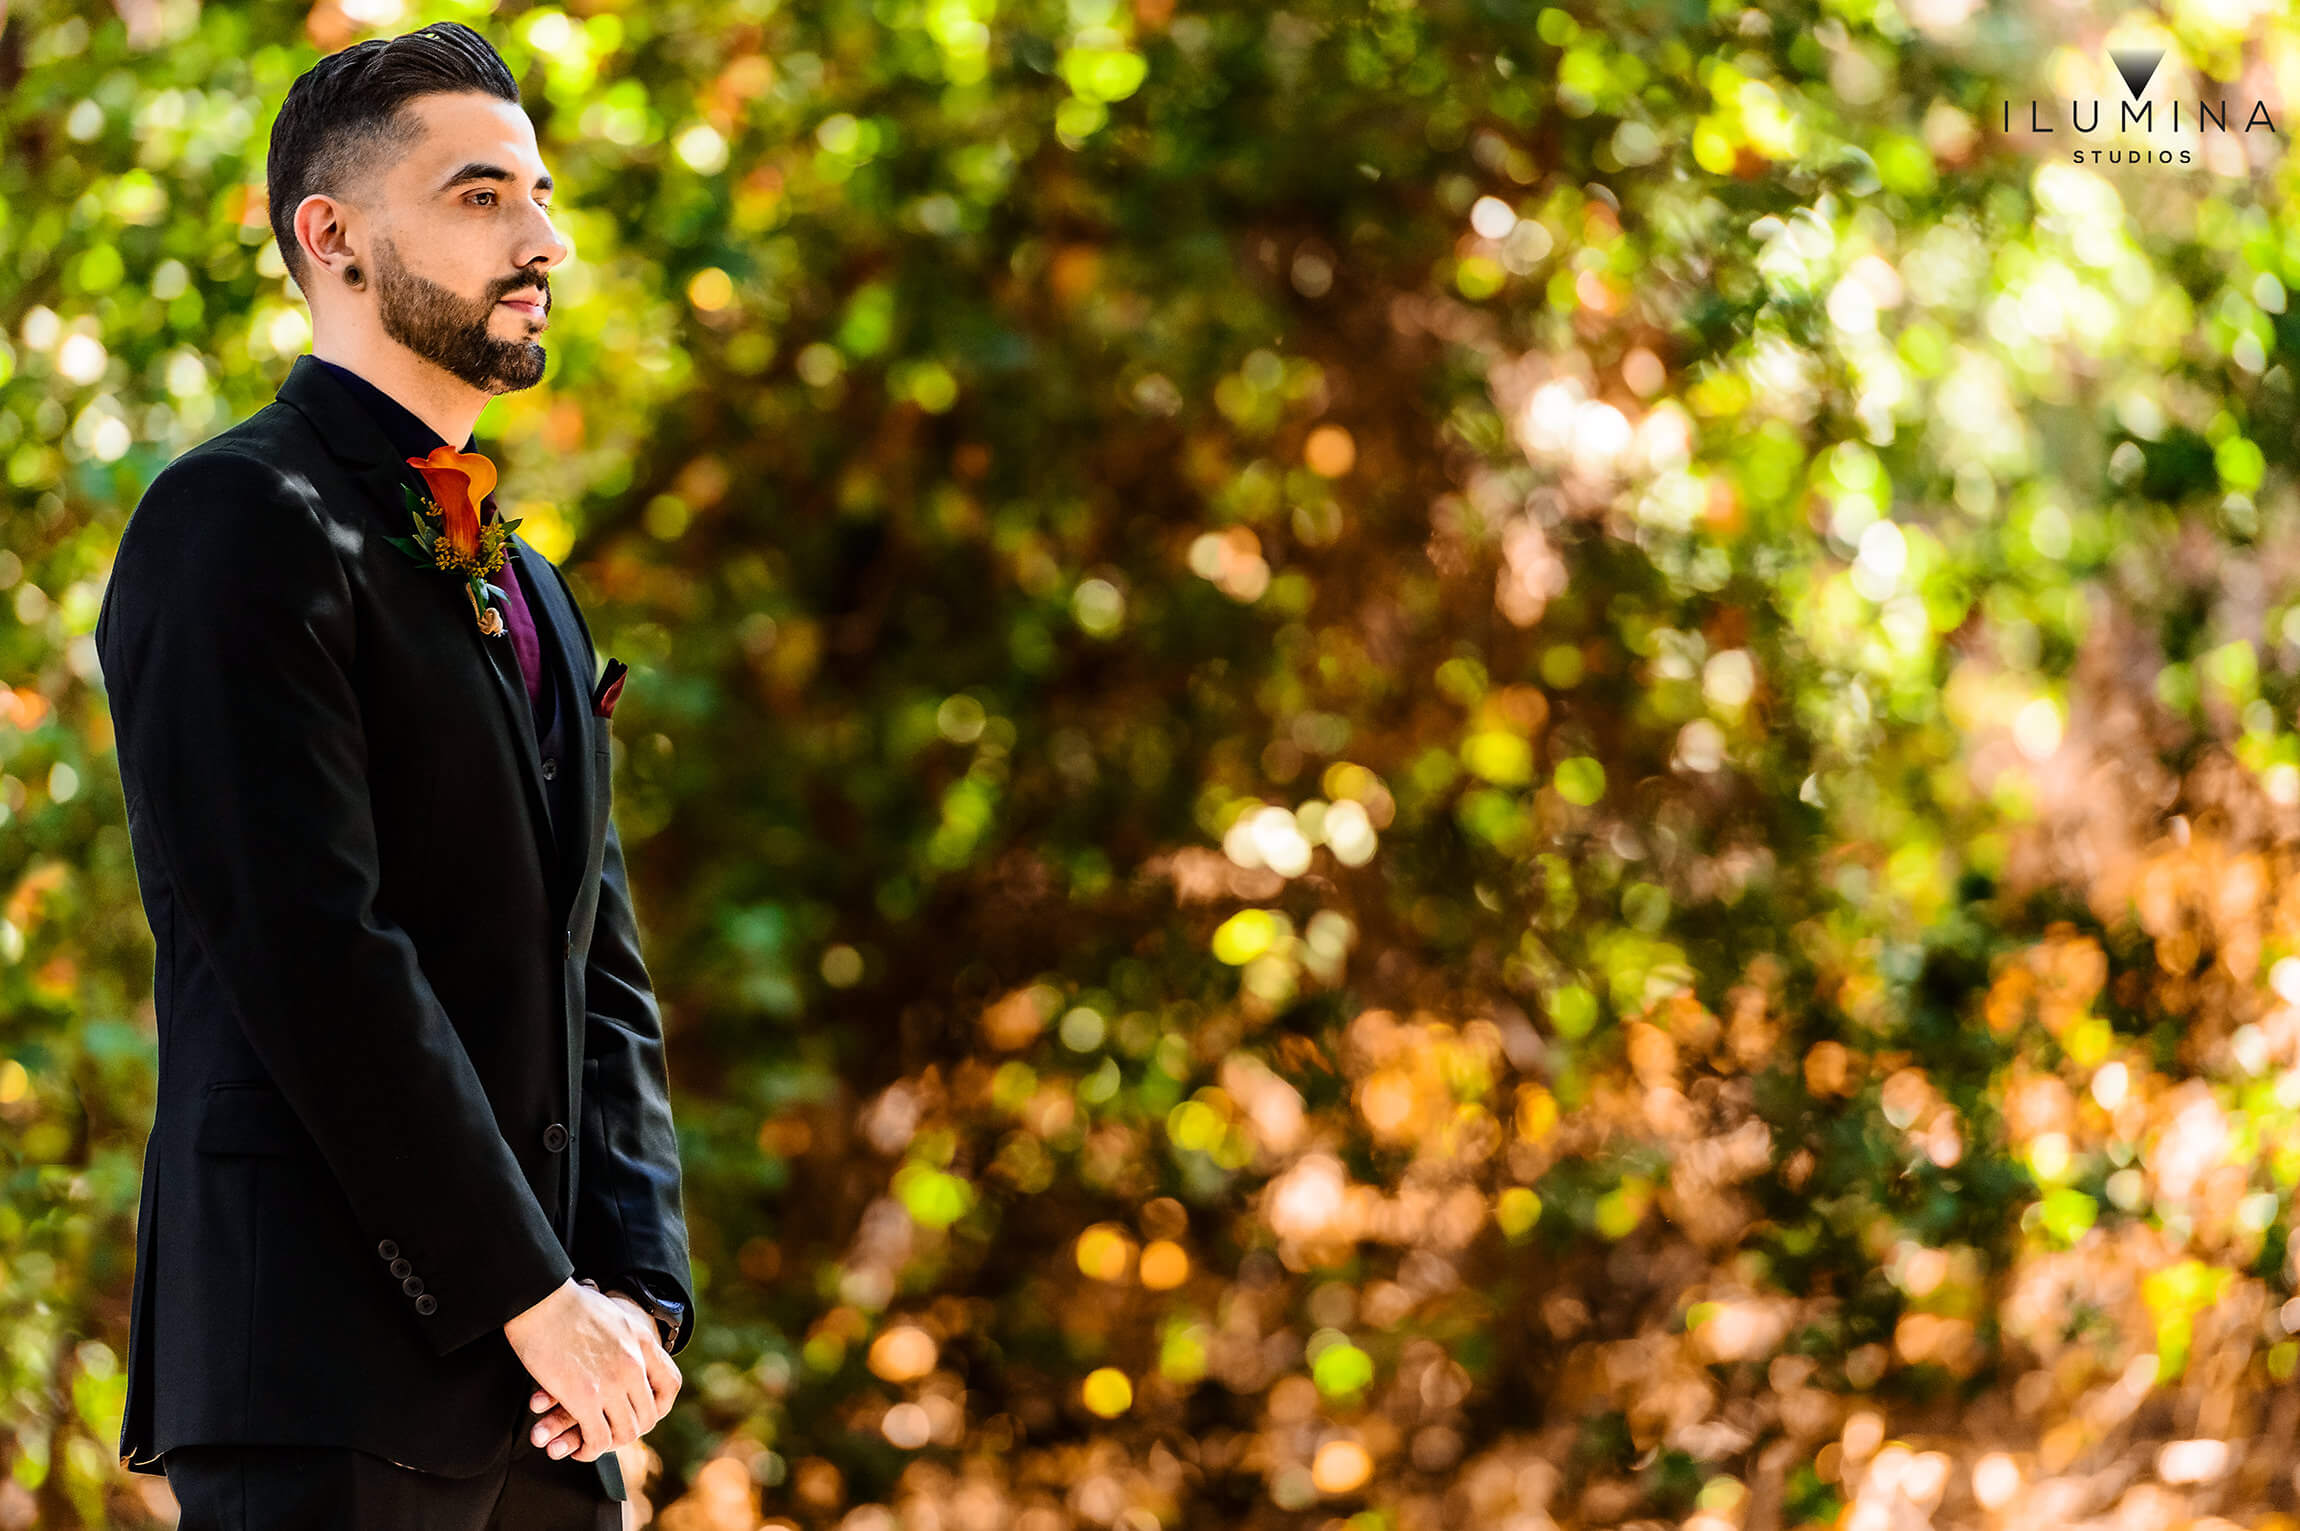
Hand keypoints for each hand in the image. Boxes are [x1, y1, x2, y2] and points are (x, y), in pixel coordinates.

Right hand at [503, 1277, 670, 1461]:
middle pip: (647, 1415)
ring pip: (625, 1432)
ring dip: (609, 1444)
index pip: (670, 1384)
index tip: (641, 1411)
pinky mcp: (584, 1398)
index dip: (659, 1404)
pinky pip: (598, 1438)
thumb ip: (624, 1337)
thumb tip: (621, 1344)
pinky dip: (589, 1449)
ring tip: (594, 1444)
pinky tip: (579, 1448)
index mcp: (643, 1342)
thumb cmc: (566, 1304)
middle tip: (611, 1434)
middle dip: (630, 1430)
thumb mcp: (613, 1316)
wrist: (540, 1298)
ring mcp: (612, 1383)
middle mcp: (634, 1364)